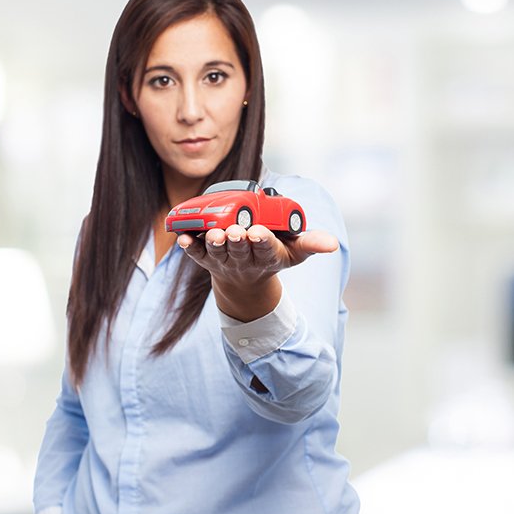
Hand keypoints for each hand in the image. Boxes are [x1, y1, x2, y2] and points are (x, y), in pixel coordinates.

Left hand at [177, 224, 337, 320]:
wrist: (244, 282)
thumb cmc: (272, 257)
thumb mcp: (295, 253)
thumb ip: (310, 244)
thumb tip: (332, 243)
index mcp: (267, 255)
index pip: (265, 248)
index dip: (262, 240)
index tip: (259, 232)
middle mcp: (243, 259)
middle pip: (239, 250)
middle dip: (237, 240)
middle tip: (235, 230)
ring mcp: (223, 260)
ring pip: (217, 252)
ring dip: (213, 242)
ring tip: (213, 234)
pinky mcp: (206, 259)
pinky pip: (195, 253)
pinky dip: (188, 246)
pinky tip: (181, 237)